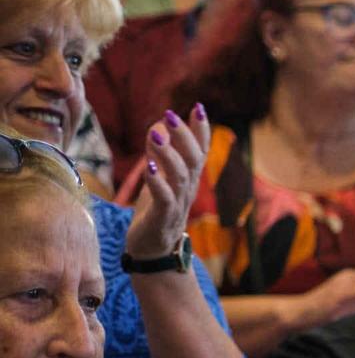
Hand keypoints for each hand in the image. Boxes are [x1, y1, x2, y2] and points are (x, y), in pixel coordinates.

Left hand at [125, 106, 210, 259]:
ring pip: (180, 177)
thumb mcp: (160, 176)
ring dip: (168, 155)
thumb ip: (161, 152)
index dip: (201, 130)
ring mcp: (177, 204)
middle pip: (194, 160)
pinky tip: (149, 167)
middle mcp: (188, 189)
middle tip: (170, 114)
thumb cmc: (156, 211)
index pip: (201, 150)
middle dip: (184, 136)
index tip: (198, 107)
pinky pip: (164, 199)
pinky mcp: (162, 218)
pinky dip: (158, 182)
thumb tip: (160, 122)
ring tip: (155, 136)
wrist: (153, 250)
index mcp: (189, 178)